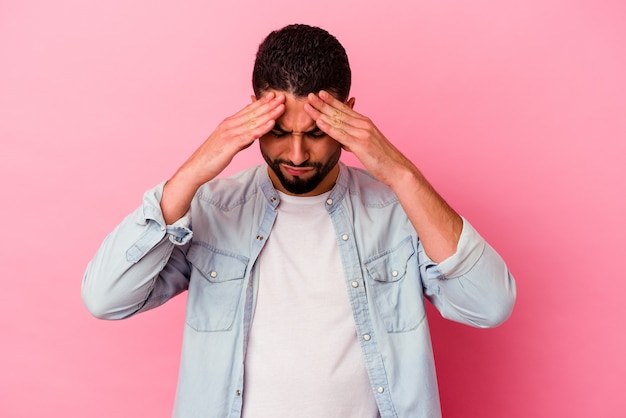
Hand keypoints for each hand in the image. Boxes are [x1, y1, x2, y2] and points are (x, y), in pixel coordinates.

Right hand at [182, 92, 285, 186]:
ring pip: (253, 122)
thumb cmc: (211, 157)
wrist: (196, 168)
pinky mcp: (230, 144)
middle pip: (252, 112)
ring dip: (269, 113)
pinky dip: (261, 128)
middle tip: (282, 96)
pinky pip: (249, 135)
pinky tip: (272, 123)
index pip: (248, 110)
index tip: (273, 95)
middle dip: (268, 104)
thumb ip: (241, 137)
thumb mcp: (228, 143)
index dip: (261, 102)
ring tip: (281, 107)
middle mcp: (229, 125)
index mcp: (228, 123)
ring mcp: (229, 133)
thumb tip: (253, 134)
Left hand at [305, 90, 461, 260]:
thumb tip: (343, 142)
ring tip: (308, 104)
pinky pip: (340, 134)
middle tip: (309, 95)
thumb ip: (354, 141)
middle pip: (339, 111)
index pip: (345, 110)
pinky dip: (328, 127)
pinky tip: (318, 121)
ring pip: (337, 120)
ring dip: (321, 112)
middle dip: (323, 103)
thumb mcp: (367, 147)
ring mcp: (362, 133)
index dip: (332, 101)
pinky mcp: (360, 144)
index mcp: (365, 123)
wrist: (398, 169)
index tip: (320, 94)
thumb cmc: (383, 160)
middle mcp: (363, 124)